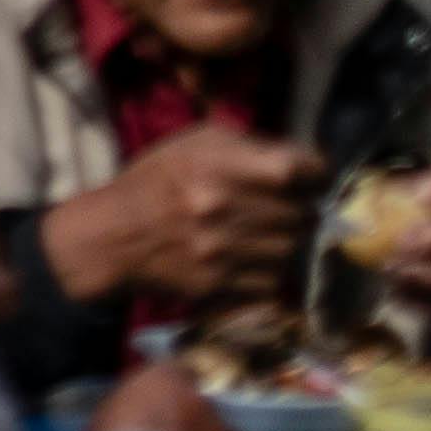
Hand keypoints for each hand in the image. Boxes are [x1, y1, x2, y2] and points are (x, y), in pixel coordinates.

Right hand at [42, 127, 323, 314]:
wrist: (116, 237)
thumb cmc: (157, 179)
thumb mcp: (195, 143)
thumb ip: (248, 146)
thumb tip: (299, 162)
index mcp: (218, 164)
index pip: (295, 168)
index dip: (315, 170)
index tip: (315, 173)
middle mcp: (224, 208)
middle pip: (300, 212)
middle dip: (302, 206)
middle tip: (292, 203)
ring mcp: (224, 253)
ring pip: (291, 250)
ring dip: (289, 239)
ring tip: (271, 230)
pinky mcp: (221, 287)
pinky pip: (273, 282)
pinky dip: (272, 270)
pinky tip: (255, 257)